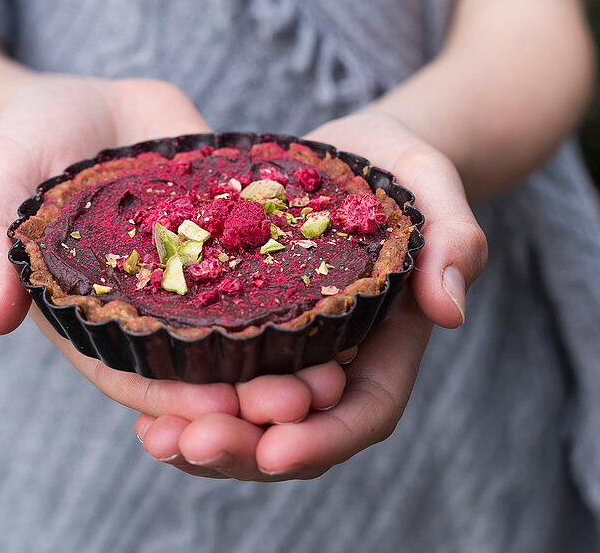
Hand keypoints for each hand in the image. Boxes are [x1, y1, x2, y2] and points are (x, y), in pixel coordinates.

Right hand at [0, 76, 348, 424]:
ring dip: (292, 352)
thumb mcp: (0, 178)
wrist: (82, 96)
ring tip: (343, 365)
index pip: (136, 374)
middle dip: (250, 390)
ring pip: (250, 325)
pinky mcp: (234, 233)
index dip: (176, 399)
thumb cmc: (25, 140)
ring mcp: (198, 271)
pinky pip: (274, 263)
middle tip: (307, 400)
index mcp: (96, 316)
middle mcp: (154, 305)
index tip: (223, 409)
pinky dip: (310, 285)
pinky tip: (356, 291)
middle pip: (204, 364)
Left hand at [134, 111, 487, 479]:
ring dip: (202, 435)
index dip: (323, 439)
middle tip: (191, 443)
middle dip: (245, 448)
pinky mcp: (245, 327)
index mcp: (386, 343)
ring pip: (246, 418)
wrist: (352, 150)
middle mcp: (334, 361)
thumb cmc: (399, 166)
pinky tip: (143, 405)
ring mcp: (286, 350)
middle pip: (295, 431)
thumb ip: (456, 239)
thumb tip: (450, 310)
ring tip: (155, 436)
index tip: (277, 448)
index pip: (363, 413)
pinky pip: (212, 376)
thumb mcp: (432, 185)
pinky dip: (180, 398)